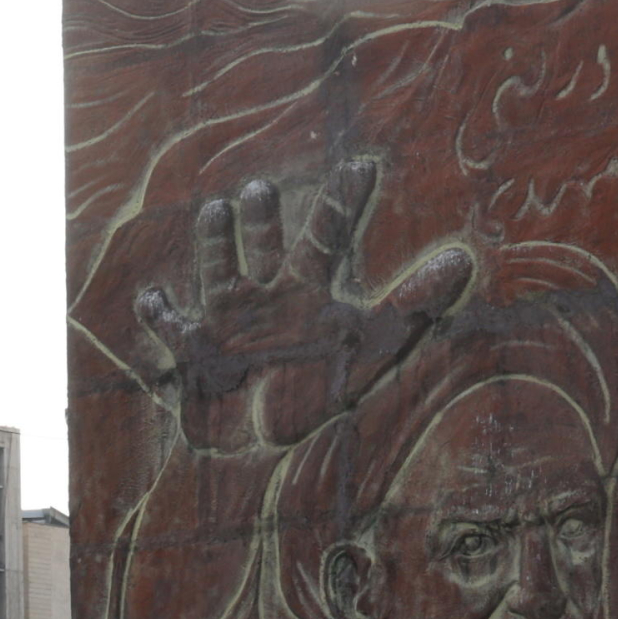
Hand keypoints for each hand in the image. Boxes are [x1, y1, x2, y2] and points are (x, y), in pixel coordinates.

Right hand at [134, 157, 473, 453]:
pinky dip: (161, 316)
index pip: (327, 237)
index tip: (363, 165)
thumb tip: (463, 260)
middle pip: (264, 245)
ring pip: (219, 271)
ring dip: (217, 244)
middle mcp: (266, 296)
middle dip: (262, 219)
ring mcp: (227, 320)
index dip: (344, 203)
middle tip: (264, 190)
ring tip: (216, 211)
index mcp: (307, 292)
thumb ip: (412, 305)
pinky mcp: (195, 351)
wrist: (264, 452)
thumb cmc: (315, 393)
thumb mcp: (371, 349)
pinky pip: (173, 329)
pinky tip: (155, 299)